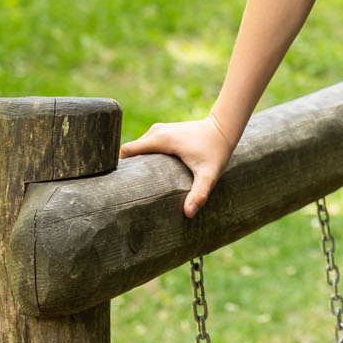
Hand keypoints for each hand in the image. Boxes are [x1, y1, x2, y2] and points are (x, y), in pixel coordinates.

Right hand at [119, 114, 236, 217]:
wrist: (225, 129)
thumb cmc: (216, 151)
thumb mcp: (209, 174)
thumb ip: (199, 193)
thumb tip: (188, 213)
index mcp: (160, 139)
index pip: (126, 151)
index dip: (119, 166)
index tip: (117, 184)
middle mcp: (156, 132)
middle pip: (130, 151)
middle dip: (126, 168)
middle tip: (125, 190)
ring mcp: (159, 130)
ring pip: (137, 148)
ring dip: (135, 163)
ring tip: (136, 184)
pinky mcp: (164, 132)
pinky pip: (146, 145)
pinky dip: (143, 158)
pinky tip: (148, 173)